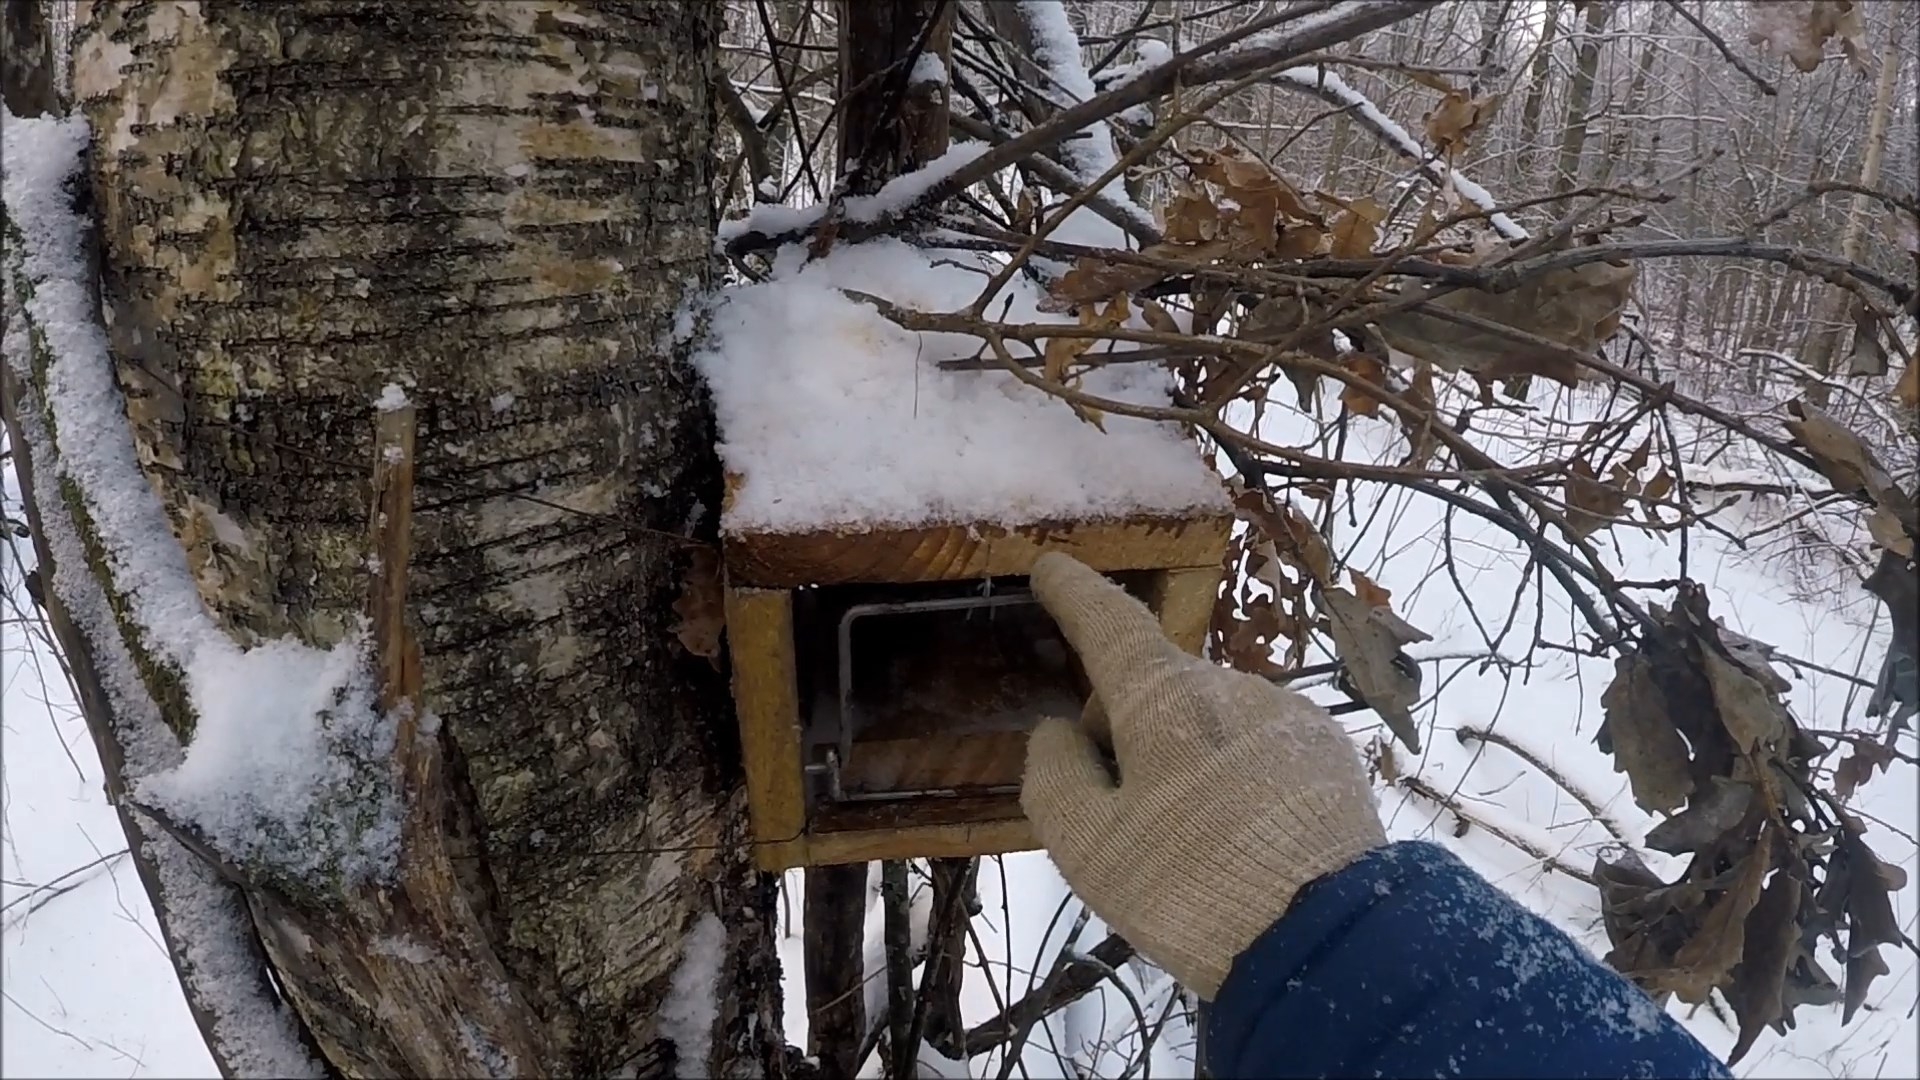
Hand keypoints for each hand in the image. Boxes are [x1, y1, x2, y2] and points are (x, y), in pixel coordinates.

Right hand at [1021, 553, 1387, 998]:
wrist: (1330, 940)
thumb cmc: (1191, 889)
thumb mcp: (1088, 846)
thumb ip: (1055, 775)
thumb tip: (1059, 730)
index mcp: (1166, 698)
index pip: (1110, 625)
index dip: (1075, 596)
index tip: (1051, 568)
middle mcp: (1231, 686)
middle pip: (1155, 687)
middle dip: (1125, 727)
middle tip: (1118, 815)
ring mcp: (1288, 717)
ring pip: (1207, 718)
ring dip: (1183, 755)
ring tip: (1189, 843)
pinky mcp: (1330, 755)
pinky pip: (1256, 746)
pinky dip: (1231, 774)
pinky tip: (1239, 838)